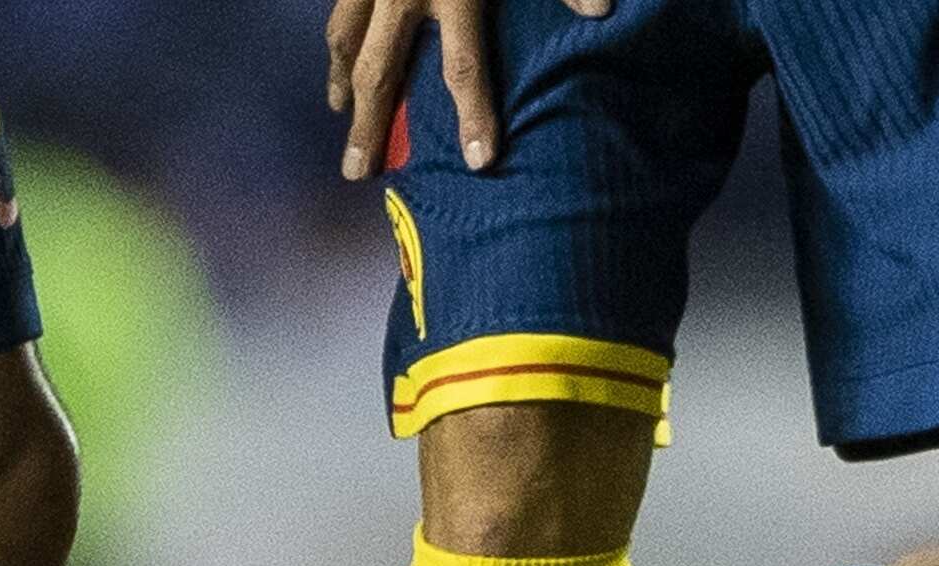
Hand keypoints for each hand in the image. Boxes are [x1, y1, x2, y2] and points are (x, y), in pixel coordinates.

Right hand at [327, 0, 612, 180]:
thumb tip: (601, 8)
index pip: (464, 65)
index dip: (475, 115)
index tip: (481, 163)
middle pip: (381, 71)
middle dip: (369, 126)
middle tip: (358, 175)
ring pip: (347, 40)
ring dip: (344, 85)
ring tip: (343, 121)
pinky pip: (340, 8)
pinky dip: (338, 40)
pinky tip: (337, 63)